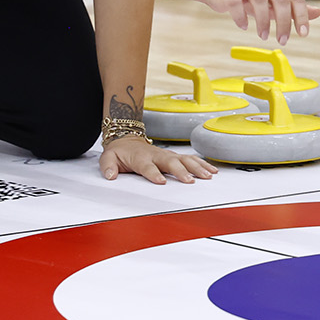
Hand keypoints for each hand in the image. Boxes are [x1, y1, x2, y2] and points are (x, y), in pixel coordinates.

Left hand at [99, 136, 216, 183]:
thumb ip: (108, 166)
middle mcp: (156, 155)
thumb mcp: (108, 157)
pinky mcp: (174, 156)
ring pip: (184, 159)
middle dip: (181, 171)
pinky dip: (202, 164)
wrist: (127, 138)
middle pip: (171, 162)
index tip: (161, 182)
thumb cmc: (120, 151)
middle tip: (189, 181)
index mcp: (141, 158)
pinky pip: (190, 159)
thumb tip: (110, 175)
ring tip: (207, 176)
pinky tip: (212, 170)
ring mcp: (167, 155)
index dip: (154, 174)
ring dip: (196, 167)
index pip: (147, 167)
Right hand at [199, 0, 319, 44]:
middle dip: (284, 21)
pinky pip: (234, 2)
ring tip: (264, 36)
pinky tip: (244, 26)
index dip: (301, 15)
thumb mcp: (272, 2)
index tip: (302, 34)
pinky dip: (241, 16)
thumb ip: (292, 8)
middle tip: (283, 40)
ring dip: (263, 20)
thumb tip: (317, 13)